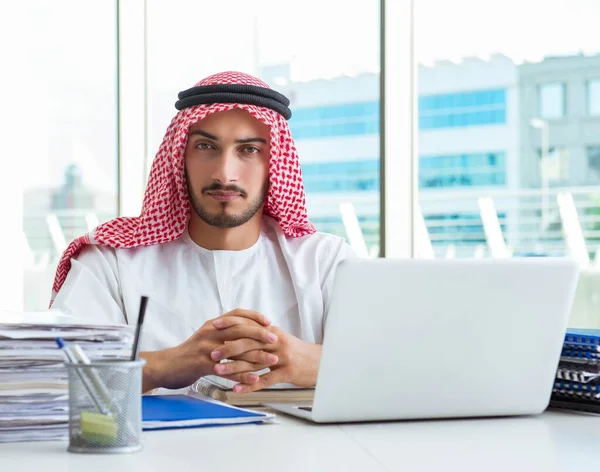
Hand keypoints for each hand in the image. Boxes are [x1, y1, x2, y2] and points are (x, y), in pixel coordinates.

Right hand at [140, 309, 278, 391]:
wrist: (166, 366)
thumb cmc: (189, 354)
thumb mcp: (205, 337)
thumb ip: (222, 333)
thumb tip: (243, 330)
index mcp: (212, 325)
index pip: (236, 314)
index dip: (254, 316)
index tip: (269, 321)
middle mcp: (210, 332)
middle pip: (240, 328)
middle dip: (260, 333)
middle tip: (275, 339)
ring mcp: (206, 348)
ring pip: (237, 350)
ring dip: (257, 355)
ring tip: (272, 360)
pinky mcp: (203, 365)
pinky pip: (227, 370)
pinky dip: (243, 375)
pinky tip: (255, 379)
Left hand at [211, 324, 321, 393]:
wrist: (321, 362)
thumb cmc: (298, 353)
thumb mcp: (280, 340)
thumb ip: (263, 336)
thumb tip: (242, 333)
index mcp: (272, 332)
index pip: (249, 325)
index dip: (231, 324)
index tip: (214, 325)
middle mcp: (276, 342)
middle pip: (248, 342)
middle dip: (228, 347)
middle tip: (211, 353)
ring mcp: (282, 357)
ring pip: (253, 361)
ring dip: (234, 367)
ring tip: (217, 371)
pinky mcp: (287, 372)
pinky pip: (265, 379)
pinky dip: (249, 385)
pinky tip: (237, 389)